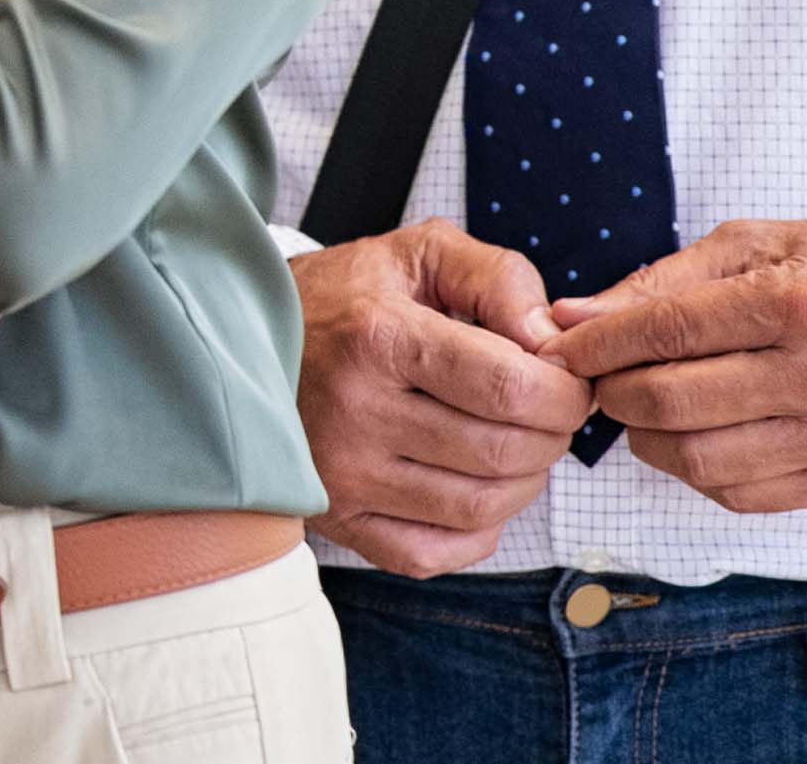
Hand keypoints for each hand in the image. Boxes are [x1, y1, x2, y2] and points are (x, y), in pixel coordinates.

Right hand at [293, 220, 592, 575]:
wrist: (240, 338)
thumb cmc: (344, 296)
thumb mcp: (418, 255)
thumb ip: (498, 280)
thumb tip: (553, 342)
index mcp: (377, 338)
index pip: (515, 390)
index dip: (565, 390)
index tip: (562, 378)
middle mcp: (354, 413)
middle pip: (507, 453)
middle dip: (551, 433)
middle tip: (540, 408)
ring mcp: (342, 475)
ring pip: (483, 507)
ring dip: (522, 479)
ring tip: (505, 440)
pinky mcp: (337, 518)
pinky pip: (439, 551)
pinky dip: (477, 528)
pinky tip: (468, 483)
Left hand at [545, 218, 806, 512]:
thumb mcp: (756, 246)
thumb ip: (660, 281)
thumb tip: (571, 317)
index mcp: (799, 304)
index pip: (666, 331)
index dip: (596, 343)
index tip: (556, 346)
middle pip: (671, 401)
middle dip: (611, 391)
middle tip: (597, 376)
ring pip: (697, 458)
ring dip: (644, 436)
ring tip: (641, 404)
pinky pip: (738, 493)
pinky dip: (693, 469)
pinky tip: (690, 434)